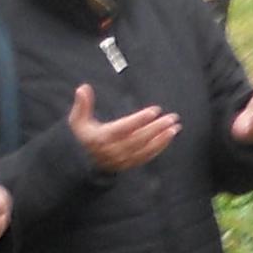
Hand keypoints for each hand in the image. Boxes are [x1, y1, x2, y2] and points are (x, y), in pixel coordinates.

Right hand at [65, 83, 179, 170]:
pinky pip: (147, 157)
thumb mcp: (77, 121)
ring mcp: (123, 159)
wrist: (84, 163)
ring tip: (175, 128)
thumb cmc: (84, 138)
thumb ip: (82, 105)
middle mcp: (114, 150)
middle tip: (171, 118)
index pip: (124, 128)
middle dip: (157, 128)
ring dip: (162, 138)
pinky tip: (168, 138)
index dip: (139, 119)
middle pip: (139, 138)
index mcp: (102, 138)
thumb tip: (83, 88)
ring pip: (145, 149)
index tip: (154, 111)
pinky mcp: (130, 164)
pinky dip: (159, 147)